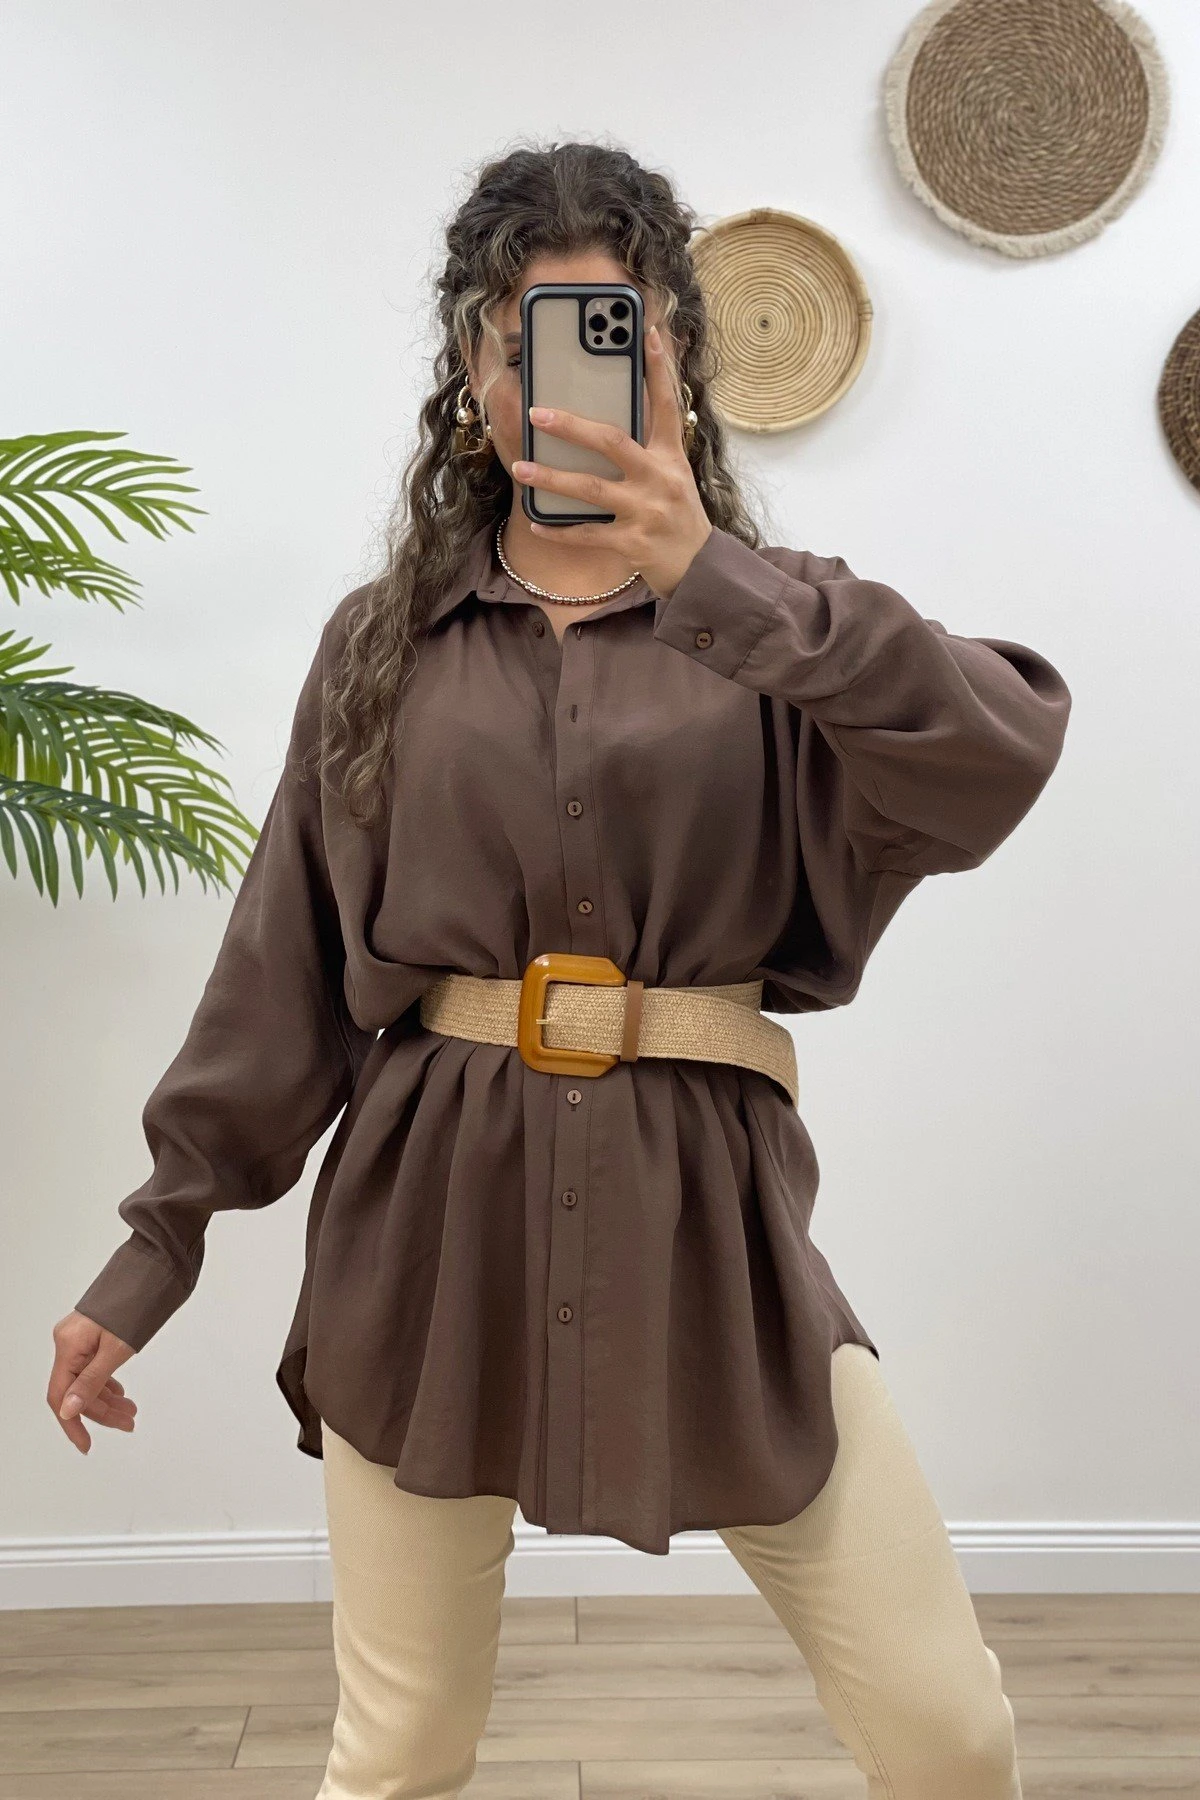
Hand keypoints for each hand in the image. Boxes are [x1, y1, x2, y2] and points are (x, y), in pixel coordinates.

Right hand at [49, 1311, 136, 1452]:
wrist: (154, 1268)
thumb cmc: (137, 1302)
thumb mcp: (116, 1350)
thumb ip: (91, 1382)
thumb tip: (68, 1411)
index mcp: (68, 1345)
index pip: (60, 1396)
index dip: (73, 1424)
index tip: (86, 1445)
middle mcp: (68, 1341)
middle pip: (76, 1389)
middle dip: (101, 1411)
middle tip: (127, 1423)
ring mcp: (80, 1337)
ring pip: (87, 1378)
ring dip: (107, 1398)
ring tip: (130, 1412)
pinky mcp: (93, 1333)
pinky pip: (93, 1366)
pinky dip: (107, 1382)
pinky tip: (120, 1393)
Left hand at [510, 323, 712, 599]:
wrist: (699, 568)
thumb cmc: (678, 516)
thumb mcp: (674, 475)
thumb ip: (646, 449)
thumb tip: (601, 424)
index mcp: (671, 456)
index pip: (666, 404)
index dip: (658, 368)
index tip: (646, 332)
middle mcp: (660, 479)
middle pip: (612, 442)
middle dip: (572, 426)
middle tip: (537, 412)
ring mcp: (646, 512)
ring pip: (590, 490)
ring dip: (551, 478)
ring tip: (521, 467)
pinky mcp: (633, 544)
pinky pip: (587, 535)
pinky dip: (559, 531)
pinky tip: (536, 522)